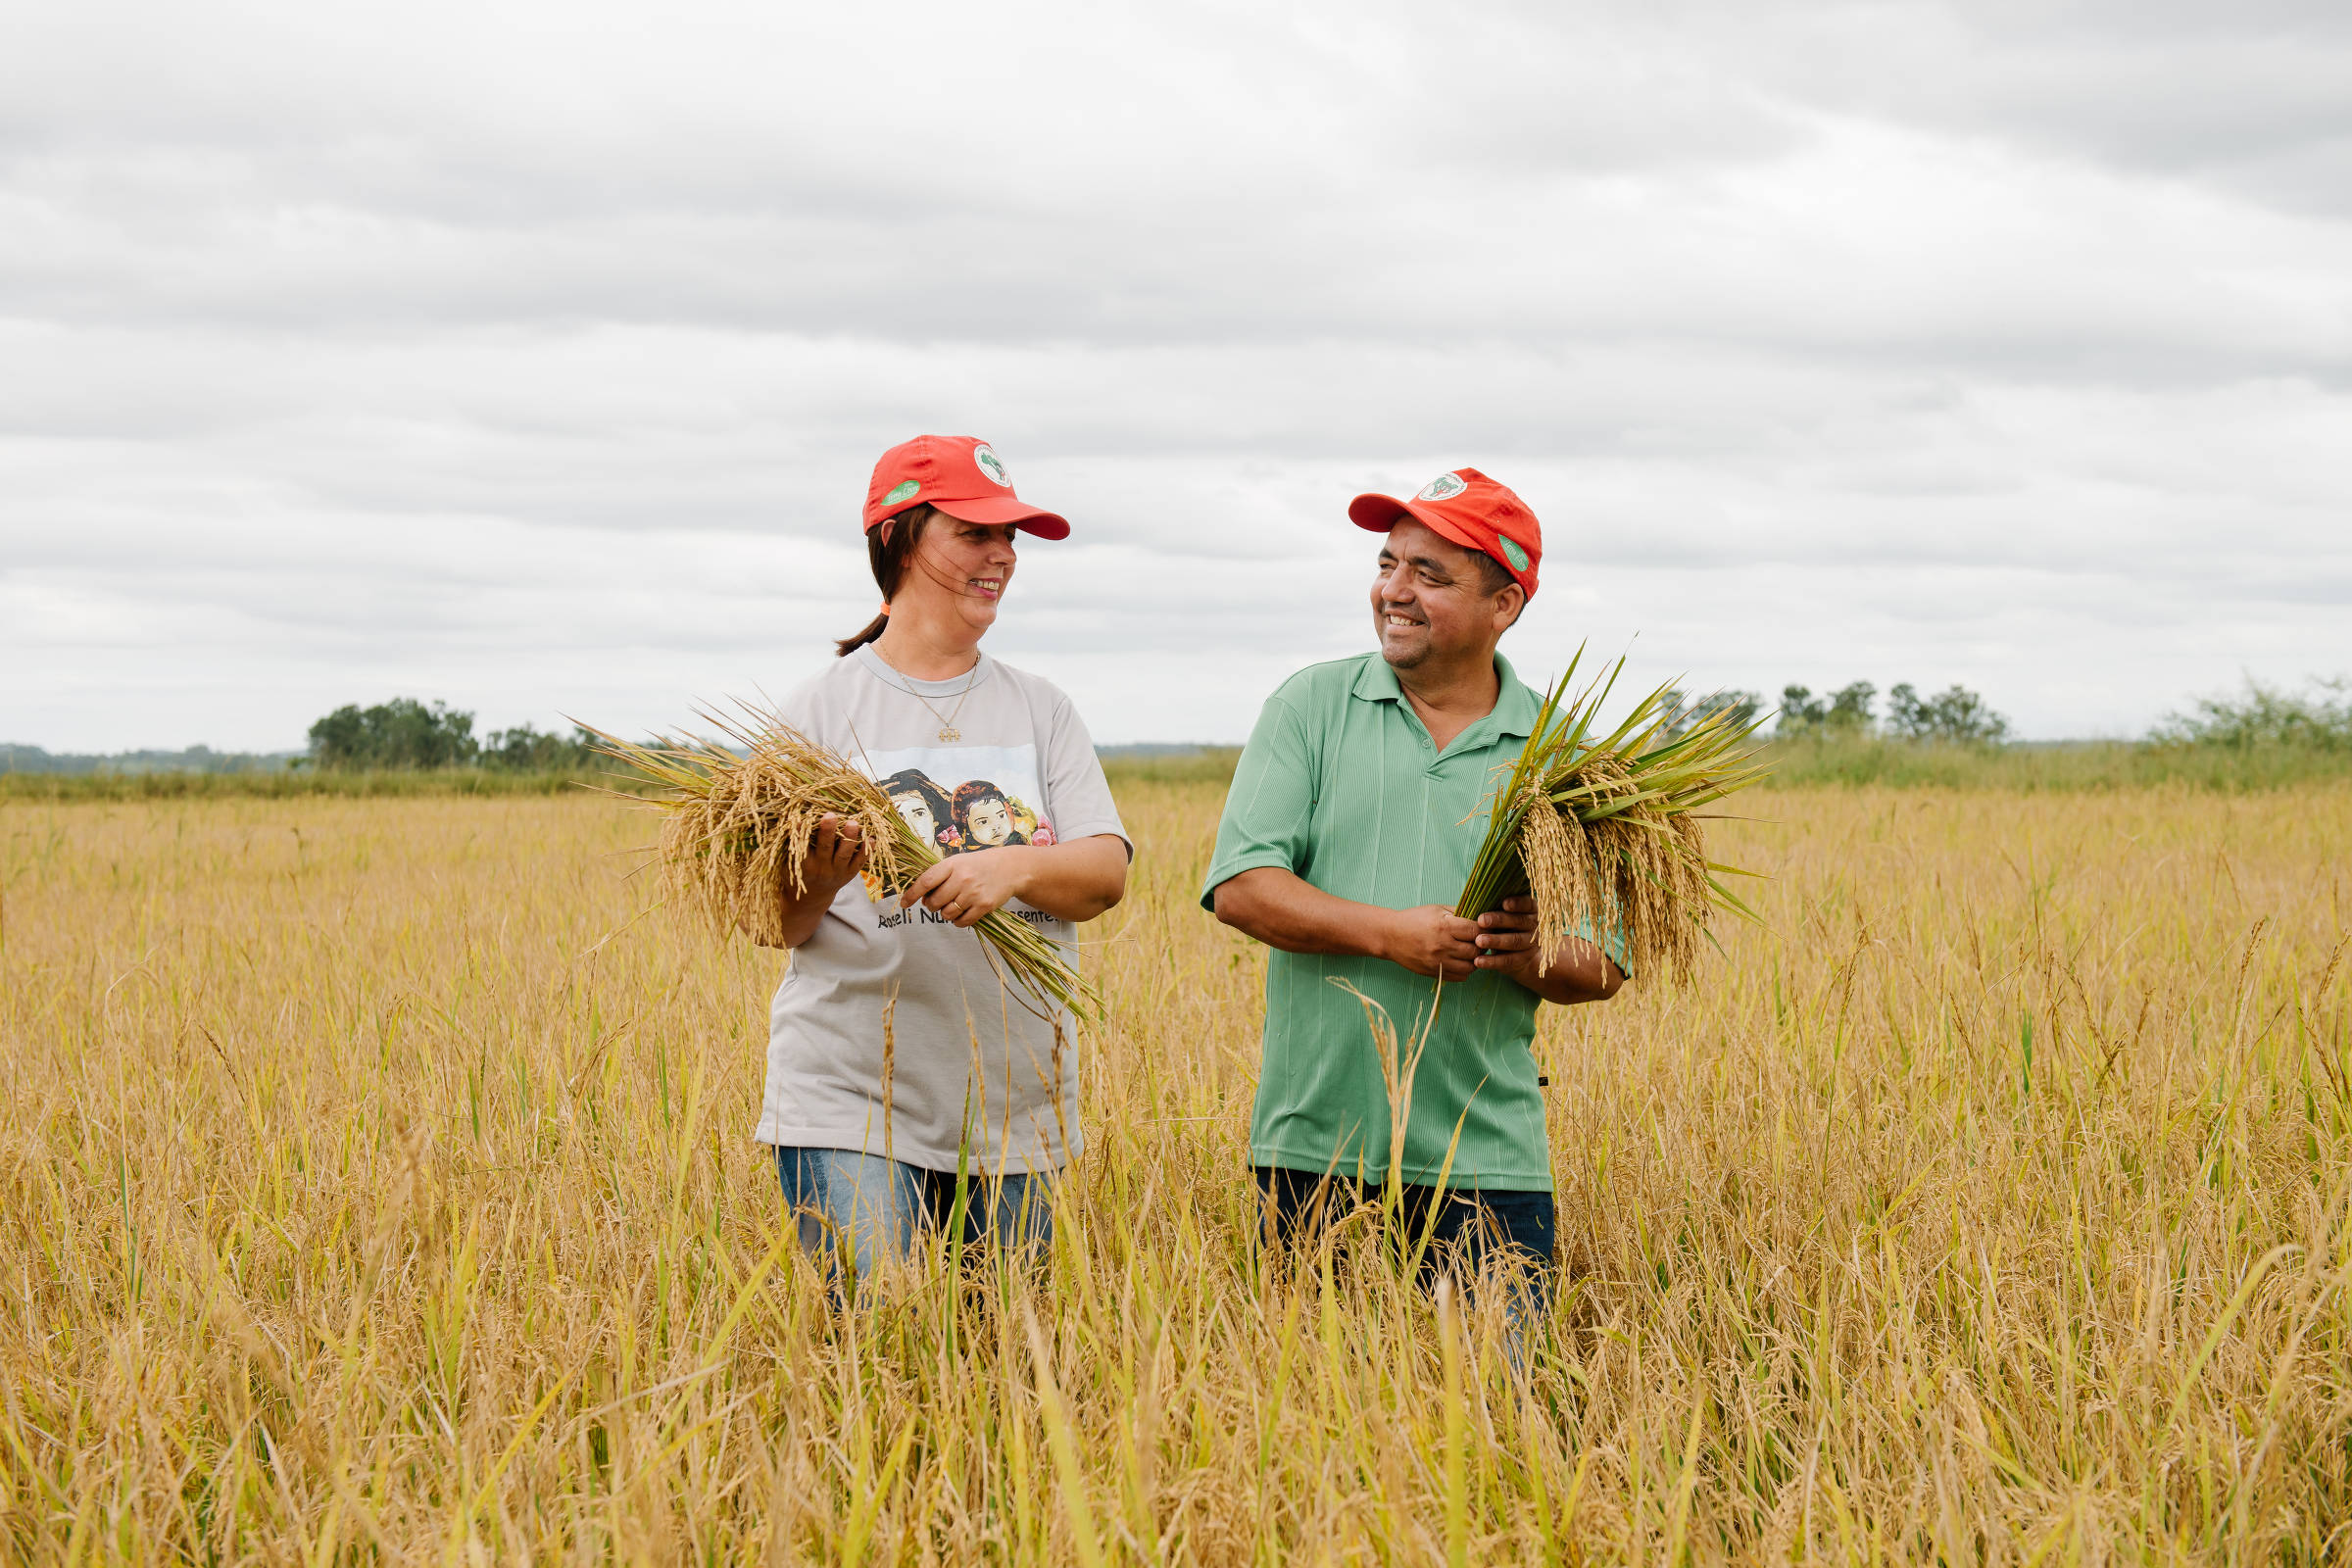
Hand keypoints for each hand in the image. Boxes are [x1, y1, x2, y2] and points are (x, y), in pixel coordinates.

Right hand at [789, 814, 869, 899]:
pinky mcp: (850, 873)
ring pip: (844, 854)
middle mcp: (821, 869)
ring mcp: (838, 872)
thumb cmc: (798, 873)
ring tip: (853, 822)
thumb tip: (791, 818)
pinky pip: (859, 862)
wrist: (812, 898)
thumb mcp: (789, 862)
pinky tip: (871, 838)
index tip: (802, 819)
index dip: (802, 833)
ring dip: (849, 838)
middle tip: (830, 815)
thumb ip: (792, 844)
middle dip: (828, 831)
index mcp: (804, 866)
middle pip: (825, 848)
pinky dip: (866, 850)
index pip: (802, 847)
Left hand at [901, 847, 1030, 928]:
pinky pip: (962, 922)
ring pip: (946, 914)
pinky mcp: (984, 906)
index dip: (911, 894)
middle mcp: (962, 878)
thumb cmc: (979, 865)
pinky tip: (963, 912)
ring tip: (953, 905)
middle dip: (931, 905)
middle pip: (934, 902)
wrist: (1010, 868)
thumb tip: (921, 898)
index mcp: (952, 864)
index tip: (904, 903)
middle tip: (937, 902)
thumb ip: (939, 876)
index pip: (925, 881)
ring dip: (945, 913)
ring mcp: (974, 893)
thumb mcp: (958, 862)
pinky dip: (958, 921)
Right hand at [1379, 904, 1484, 981]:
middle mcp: (1442, 946)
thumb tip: (1481, 917)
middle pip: (1475, 951)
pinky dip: (1465, 970)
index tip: (1482, 928)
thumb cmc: (1414, 919)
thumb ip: (1459, 912)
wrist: (1390, 936)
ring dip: (1475, 960)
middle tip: (1479, 940)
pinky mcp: (1434, 973)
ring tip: (1471, 952)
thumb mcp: (1436, 909)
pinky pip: (1460, 977)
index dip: (1483, 929)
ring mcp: (1438, 962)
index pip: (1476, 931)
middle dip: (1481, 945)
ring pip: (1470, 967)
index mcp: (1444, 926)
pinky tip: (1461, 961)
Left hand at [1471, 896, 1542, 980]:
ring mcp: (1531, 944)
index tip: (1504, 903)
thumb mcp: (1502, 915)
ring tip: (1478, 941)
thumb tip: (1473, 899)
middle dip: (1499, 920)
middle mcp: (1534, 925)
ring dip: (1496, 941)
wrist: (1517, 954)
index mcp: (1530, 910)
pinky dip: (1492, 961)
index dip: (1518, 903)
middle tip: (1481, 921)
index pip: (1528, 904)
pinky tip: (1478, 961)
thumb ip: (1494, 907)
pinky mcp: (1523, 960)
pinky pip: (1508, 960)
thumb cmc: (1503, 926)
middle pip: (1519, 921)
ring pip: (1515, 942)